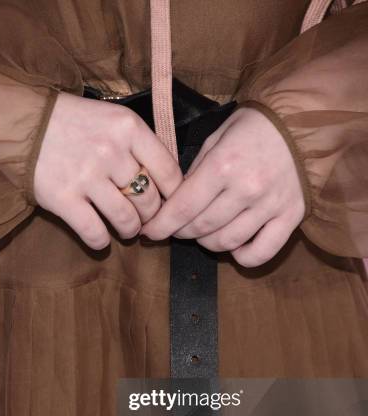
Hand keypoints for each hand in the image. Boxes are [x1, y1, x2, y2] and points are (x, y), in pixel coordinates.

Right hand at [34, 92, 182, 248]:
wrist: (20, 122)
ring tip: (126, 230)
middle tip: (143, 219)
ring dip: (129, 231)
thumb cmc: (71, 123)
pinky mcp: (64, 199)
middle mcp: (112, 152)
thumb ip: (138, 145)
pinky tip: (100, 239)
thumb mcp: (111, 120)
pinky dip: (100, 242)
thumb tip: (165, 182)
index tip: (170, 205)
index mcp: (129, 128)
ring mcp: (87, 177)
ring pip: (127, 220)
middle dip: (150, 216)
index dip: (174, 195)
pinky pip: (95, 233)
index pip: (169, 171)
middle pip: (149, 200)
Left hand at [141, 107, 304, 266]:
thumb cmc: (252, 128)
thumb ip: (194, 172)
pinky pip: (261, 253)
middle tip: (177, 228)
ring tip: (203, 234)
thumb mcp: (215, 139)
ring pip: (227, 243)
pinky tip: (234, 247)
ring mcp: (270, 206)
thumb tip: (175, 202)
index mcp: (223, 165)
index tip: (149, 233)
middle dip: (181, 232)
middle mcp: (246, 189)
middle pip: (202, 228)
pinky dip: (242, 257)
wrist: (300, 123)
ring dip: (207, 243)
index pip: (183, 207)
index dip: (162, 225)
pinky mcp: (291, 217)